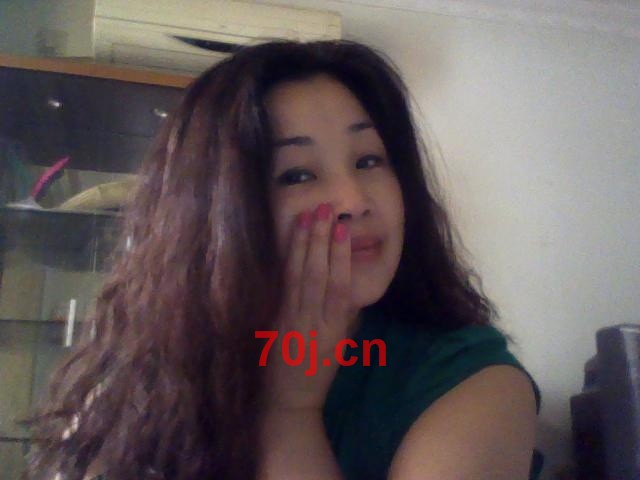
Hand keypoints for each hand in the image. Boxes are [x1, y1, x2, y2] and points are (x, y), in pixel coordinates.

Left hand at [264, 203, 351, 409]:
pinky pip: (282, 287)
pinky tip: (289, 243)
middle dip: (321, 240)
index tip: (343, 229)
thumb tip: (348, 281)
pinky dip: (286, 262)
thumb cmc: (320, 371)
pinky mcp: (275, 321)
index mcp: (335, 330)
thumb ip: (344, 314)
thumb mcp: (341, 344)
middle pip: (318, 276)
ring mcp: (291, 321)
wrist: (290, 399)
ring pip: (298, 277)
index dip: (342, 256)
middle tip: (324, 210)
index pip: (340, 287)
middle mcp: (313, 323)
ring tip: (307, 217)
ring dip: (302, 245)